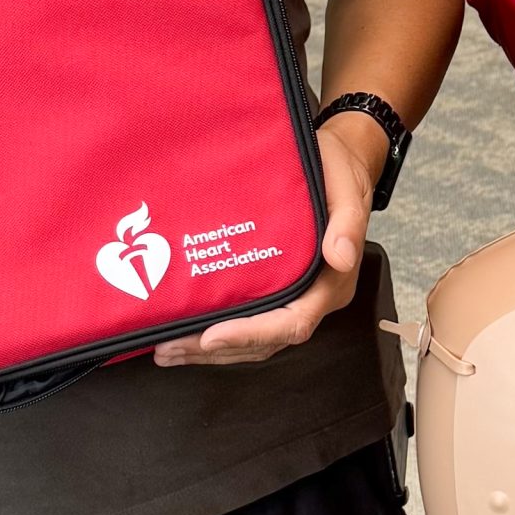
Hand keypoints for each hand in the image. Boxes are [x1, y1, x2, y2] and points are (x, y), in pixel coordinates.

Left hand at [155, 119, 374, 366]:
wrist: (341, 163)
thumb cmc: (340, 173)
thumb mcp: (347, 187)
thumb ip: (347, 221)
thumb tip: (341, 258)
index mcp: (332, 283)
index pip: (292, 323)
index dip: (251, 333)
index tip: (211, 336)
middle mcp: (313, 298)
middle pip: (265, 341)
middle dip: (216, 350)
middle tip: (169, 348)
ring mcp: (295, 297)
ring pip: (253, 340)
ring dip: (209, 350)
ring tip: (166, 349)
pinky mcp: (278, 288)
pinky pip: (249, 321)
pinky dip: (216, 332)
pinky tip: (185, 330)